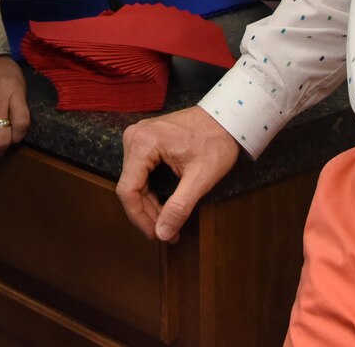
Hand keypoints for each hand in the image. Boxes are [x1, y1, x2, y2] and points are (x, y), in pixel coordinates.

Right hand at [116, 106, 241, 242]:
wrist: (226, 117)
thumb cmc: (216, 142)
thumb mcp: (200, 178)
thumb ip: (179, 207)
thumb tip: (162, 234)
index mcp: (143, 143)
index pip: (127, 190)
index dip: (139, 218)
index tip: (157, 235)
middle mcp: (134, 137)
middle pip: (130, 186)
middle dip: (147, 213)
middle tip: (167, 233)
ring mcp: (138, 137)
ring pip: (134, 181)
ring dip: (149, 205)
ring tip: (168, 224)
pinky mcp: (145, 140)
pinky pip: (140, 172)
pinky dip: (151, 191)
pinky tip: (164, 206)